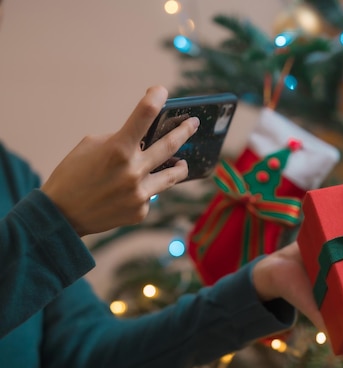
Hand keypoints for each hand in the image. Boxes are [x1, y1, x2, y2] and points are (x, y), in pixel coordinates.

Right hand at [41, 86, 197, 235]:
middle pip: (170, 145)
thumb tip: (145, 138)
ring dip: (179, 166)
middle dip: (184, 131)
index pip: (144, 115)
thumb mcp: (90, 147)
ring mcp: (139, 193)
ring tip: (181, 161)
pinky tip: (134, 190)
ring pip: (172, 175)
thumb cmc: (73, 175)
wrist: (62, 215)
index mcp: (117, 149)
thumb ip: (120, 140)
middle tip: (193, 123)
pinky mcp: (141, 211)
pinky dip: (146, 189)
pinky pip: (151, 194)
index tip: (162, 90)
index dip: (155, 98)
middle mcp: (133, 170)